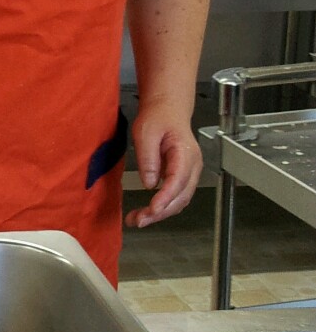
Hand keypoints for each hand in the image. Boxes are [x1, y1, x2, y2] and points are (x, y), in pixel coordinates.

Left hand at [127, 101, 203, 228]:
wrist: (168, 110)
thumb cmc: (158, 117)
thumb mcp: (145, 132)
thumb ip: (148, 158)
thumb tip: (149, 184)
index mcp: (186, 153)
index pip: (178, 181)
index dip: (165, 198)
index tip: (152, 210)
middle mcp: (193, 166)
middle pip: (181, 197)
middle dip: (160, 212)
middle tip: (138, 220)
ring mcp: (190, 173)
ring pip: (179, 201)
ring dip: (160, 214)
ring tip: (137, 219)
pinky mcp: (182, 177)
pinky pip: (175, 197)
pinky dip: (162, 208)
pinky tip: (147, 212)